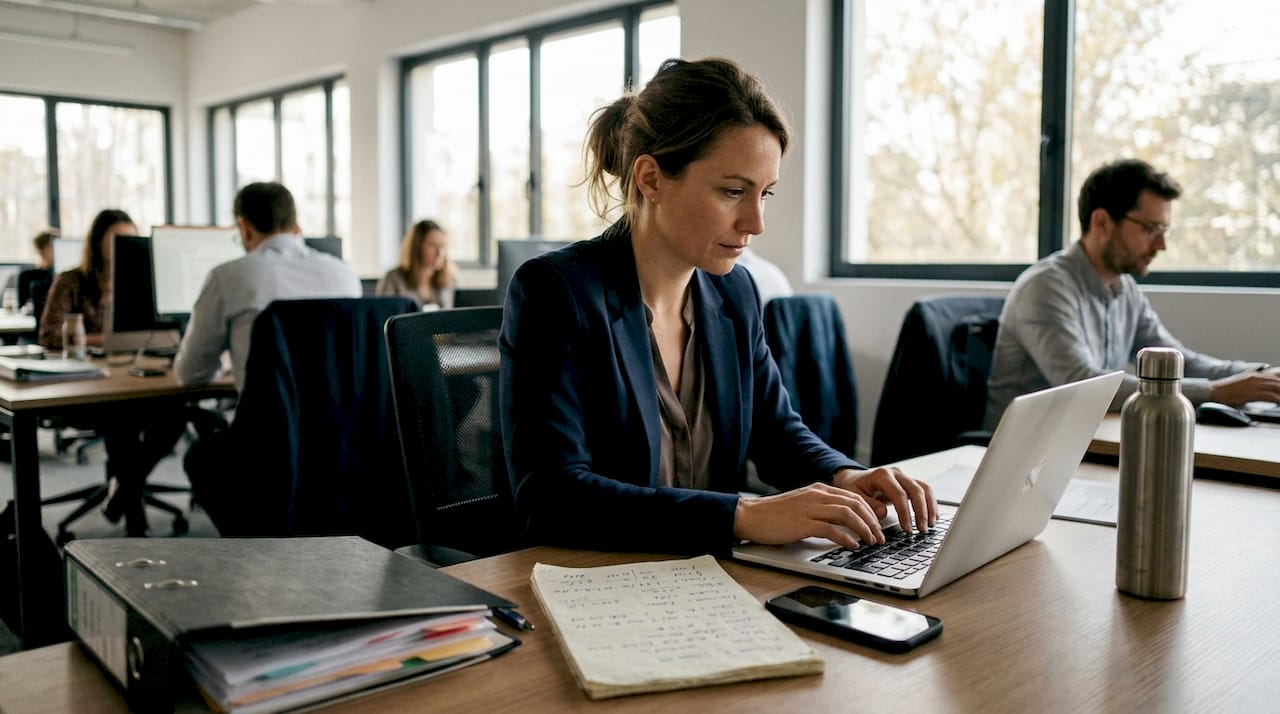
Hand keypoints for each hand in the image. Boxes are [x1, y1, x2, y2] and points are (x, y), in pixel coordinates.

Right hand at [733, 482, 886, 549]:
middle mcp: (817, 495)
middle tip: (879, 536)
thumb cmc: (774, 514)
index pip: (854, 497)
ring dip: (864, 529)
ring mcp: (810, 508)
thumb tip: (844, 522)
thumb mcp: (803, 504)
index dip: (870, 512)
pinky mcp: (802, 523)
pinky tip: (852, 546)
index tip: (877, 525)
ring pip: (847, 514)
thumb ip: (822, 508)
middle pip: (855, 504)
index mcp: (819, 490)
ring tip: (871, 541)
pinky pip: (831, 529)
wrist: (750, 515)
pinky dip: (846, 538)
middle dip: (872, 521)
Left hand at [832, 466, 937, 535]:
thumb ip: (868, 505)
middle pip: (916, 490)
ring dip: (930, 507)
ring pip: (924, 488)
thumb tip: (883, 513)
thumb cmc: (854, 487)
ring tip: (931, 525)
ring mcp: (904, 476)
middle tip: (922, 529)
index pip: (899, 494)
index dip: (905, 513)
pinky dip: (930, 503)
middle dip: (921, 511)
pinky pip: (924, 490)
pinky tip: (933, 516)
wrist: (855, 478)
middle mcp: (896, 473)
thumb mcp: (854, 496)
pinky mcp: (908, 482)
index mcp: (882, 475)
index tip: (907, 529)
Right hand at [1209, 370, 1279, 405]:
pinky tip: (1279, 402)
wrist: (1214, 391)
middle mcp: (1255, 378)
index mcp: (1254, 375)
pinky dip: (1277, 399)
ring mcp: (1254, 385)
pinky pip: (1270, 396)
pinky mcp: (1252, 393)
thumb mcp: (1241, 382)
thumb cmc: (1225, 389)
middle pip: (1276, 382)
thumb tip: (1260, 388)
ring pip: (1276, 388)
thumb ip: (1252, 383)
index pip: (1274, 377)